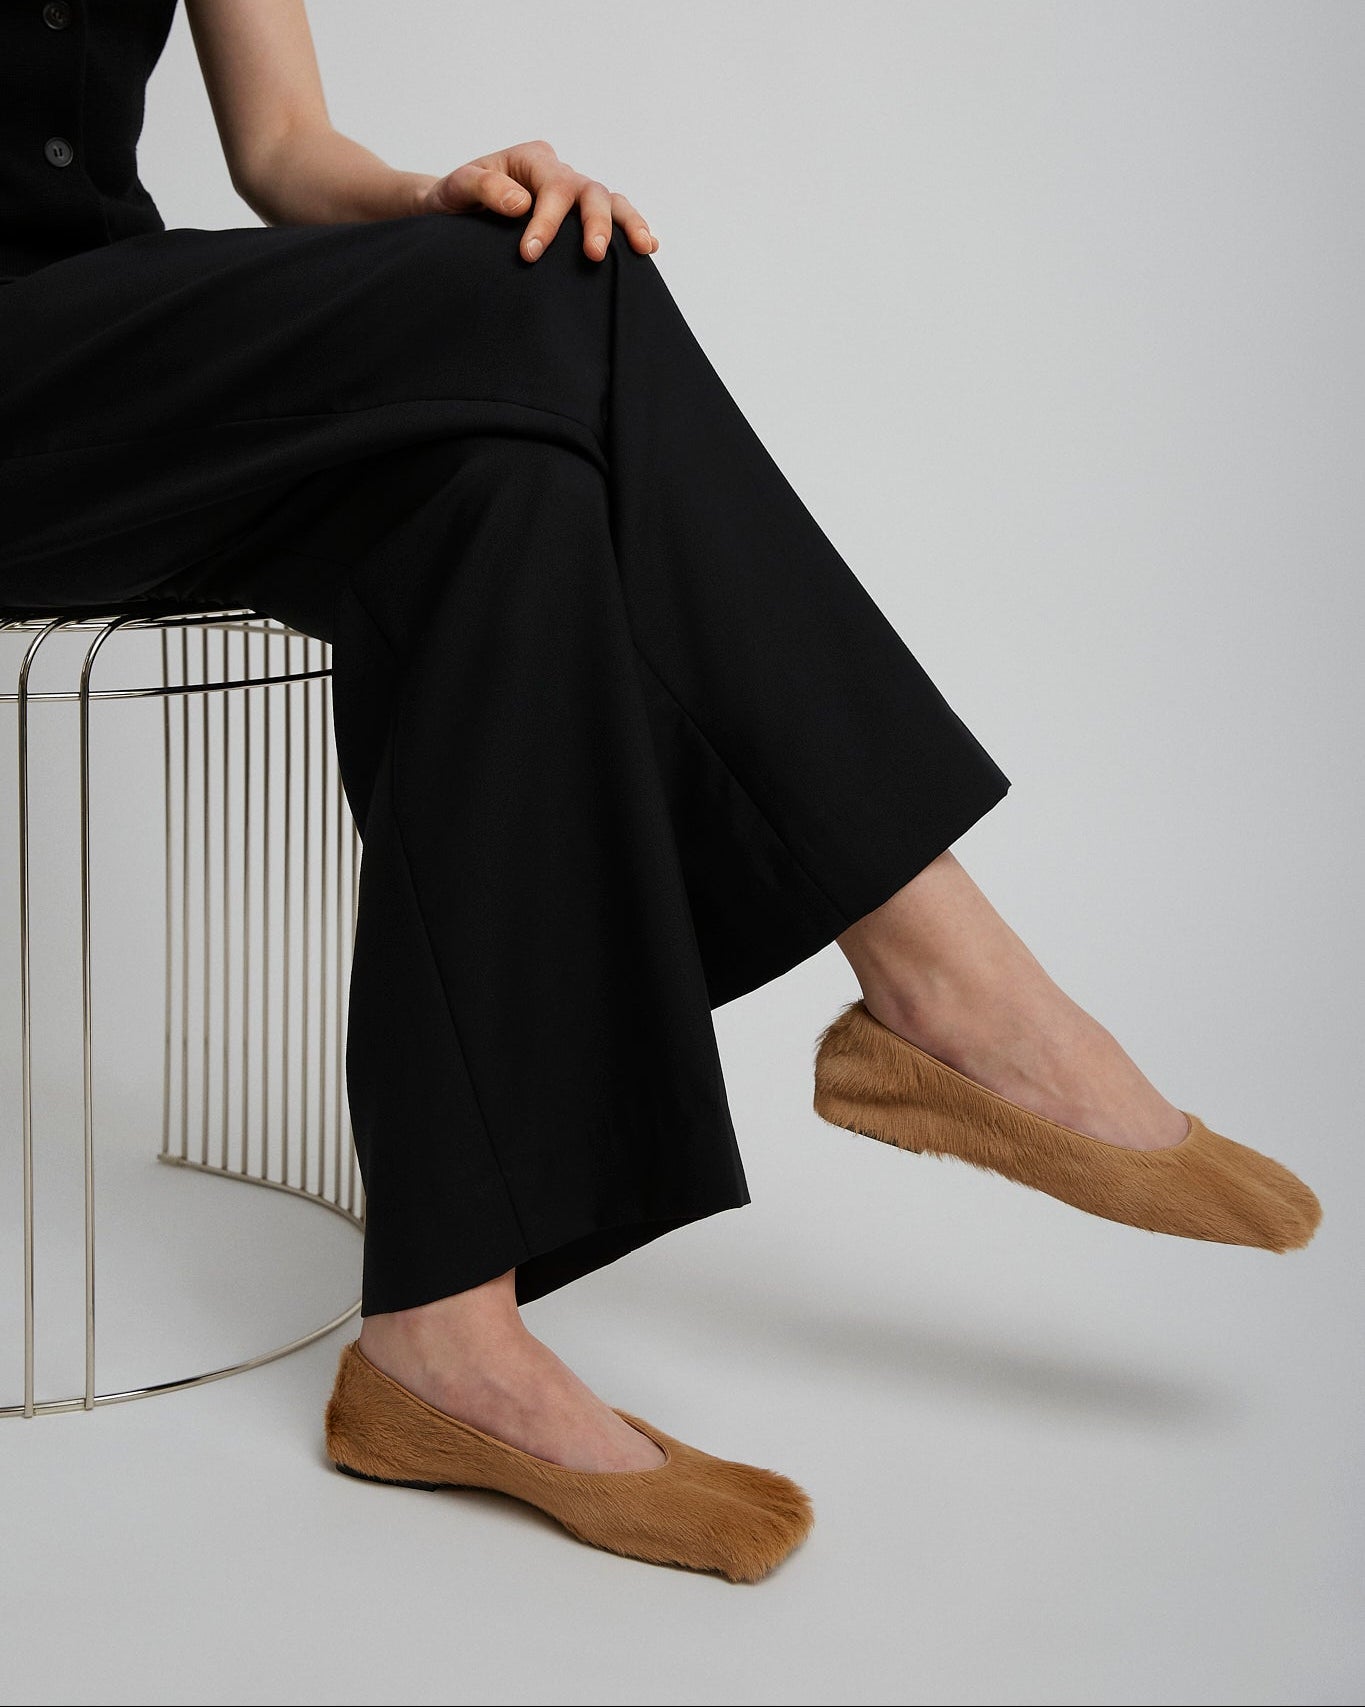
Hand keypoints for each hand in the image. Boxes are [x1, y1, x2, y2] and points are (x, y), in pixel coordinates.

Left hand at [416, 139, 657, 262]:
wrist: (454, 210)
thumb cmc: (455, 198)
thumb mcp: (456, 188)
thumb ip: (483, 188)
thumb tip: (522, 203)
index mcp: (531, 159)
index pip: (551, 186)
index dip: (546, 221)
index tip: (530, 254)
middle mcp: (558, 172)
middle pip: (589, 191)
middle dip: (595, 223)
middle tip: (592, 256)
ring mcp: (572, 193)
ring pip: (609, 201)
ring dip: (627, 224)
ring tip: (643, 248)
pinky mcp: (578, 215)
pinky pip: (611, 217)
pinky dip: (629, 230)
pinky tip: (647, 247)